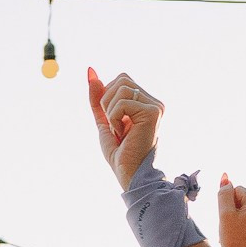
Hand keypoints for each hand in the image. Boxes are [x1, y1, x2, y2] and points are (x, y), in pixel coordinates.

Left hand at [87, 68, 162, 187]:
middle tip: (116, 126)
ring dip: (111, 111)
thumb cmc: (120, 153)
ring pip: (121, 87)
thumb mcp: (104, 120)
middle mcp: (154, 102)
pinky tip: (124, 133)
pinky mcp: (152, 112)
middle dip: (108, 102)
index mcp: (146, 103)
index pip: (121, 79)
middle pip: (121, 79)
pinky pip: (121, 102)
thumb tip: (90, 72)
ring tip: (120, 130)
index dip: (107, 97)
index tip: (114, 121)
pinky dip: (114, 118)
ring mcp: (155, 106)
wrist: (130, 174)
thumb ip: (98, 98)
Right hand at [213, 176, 245, 246]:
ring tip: (240, 233)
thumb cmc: (234, 242)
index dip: (229, 205)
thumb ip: (224, 193)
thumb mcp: (224, 215)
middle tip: (234, 228)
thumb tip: (225, 176)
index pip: (238, 191)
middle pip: (245, 199)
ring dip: (241, 217)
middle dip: (236, 210)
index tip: (230, 221)